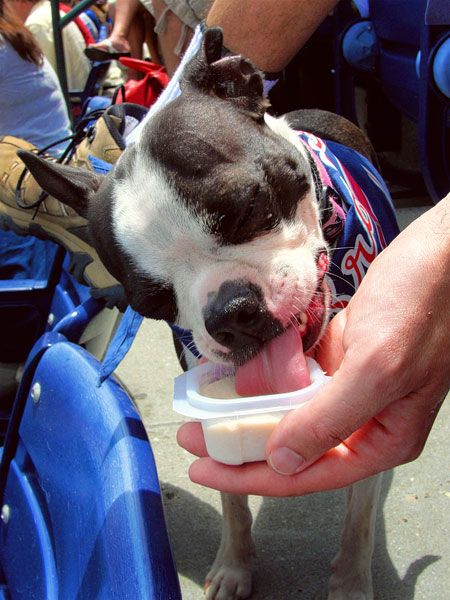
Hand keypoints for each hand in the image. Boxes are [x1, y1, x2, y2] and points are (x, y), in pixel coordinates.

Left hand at [177, 195, 449, 496]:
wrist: (441, 253)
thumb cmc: (423, 305)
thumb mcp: (377, 368)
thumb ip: (330, 419)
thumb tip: (282, 460)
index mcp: (383, 437)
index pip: (310, 472)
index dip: (253, 476)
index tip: (206, 471)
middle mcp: (366, 419)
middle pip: (295, 445)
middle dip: (243, 444)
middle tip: (195, 439)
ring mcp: (352, 387)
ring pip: (291, 411)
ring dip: (250, 411)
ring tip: (206, 410)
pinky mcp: (342, 357)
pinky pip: (296, 377)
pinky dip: (268, 377)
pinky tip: (239, 376)